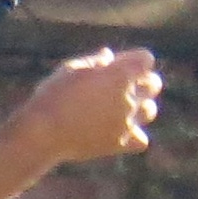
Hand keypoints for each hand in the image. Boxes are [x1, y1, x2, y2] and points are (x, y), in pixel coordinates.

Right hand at [16, 47, 161, 165]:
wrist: (43, 133)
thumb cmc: (52, 96)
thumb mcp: (70, 70)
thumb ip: (94, 62)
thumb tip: (109, 55)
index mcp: (118, 74)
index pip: (145, 59)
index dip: (134, 60)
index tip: (120, 64)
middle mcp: (128, 97)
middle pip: (154, 84)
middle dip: (143, 81)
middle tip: (124, 85)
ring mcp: (127, 122)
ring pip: (150, 111)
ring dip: (140, 107)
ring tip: (121, 109)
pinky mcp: (120, 143)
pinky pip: (141, 140)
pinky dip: (134, 136)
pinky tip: (119, 133)